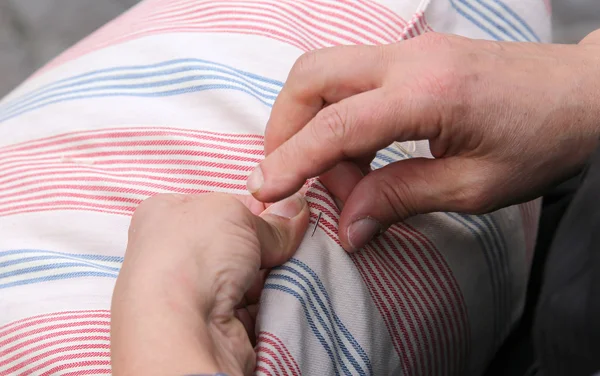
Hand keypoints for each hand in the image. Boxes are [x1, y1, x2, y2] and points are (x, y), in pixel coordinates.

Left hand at [111, 193, 308, 375]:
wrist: (181, 330)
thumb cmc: (191, 255)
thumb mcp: (232, 213)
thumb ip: (267, 217)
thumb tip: (294, 213)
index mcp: (164, 216)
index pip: (218, 206)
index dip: (253, 207)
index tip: (283, 210)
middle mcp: (175, 254)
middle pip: (238, 242)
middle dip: (268, 243)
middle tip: (292, 239)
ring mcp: (195, 293)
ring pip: (251, 276)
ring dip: (274, 274)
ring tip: (292, 268)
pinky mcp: (216, 325)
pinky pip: (257, 306)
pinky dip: (273, 301)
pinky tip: (284, 294)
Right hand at [247, 31, 599, 251]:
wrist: (585, 95)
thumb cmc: (543, 141)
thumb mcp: (473, 185)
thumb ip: (400, 198)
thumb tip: (348, 227)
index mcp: (427, 93)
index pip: (335, 125)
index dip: (292, 161)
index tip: (263, 192)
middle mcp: (408, 59)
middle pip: (310, 77)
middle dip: (285, 129)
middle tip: (295, 179)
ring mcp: (408, 51)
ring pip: (324, 73)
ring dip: (312, 125)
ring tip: (344, 179)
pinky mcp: (412, 57)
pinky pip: (350, 79)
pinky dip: (337, 117)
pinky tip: (361, 156)